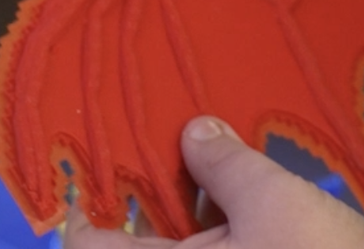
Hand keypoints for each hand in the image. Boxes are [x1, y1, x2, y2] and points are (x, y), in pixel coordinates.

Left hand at [61, 117, 363, 248]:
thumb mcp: (274, 201)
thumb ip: (228, 164)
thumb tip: (196, 132)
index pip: (88, 239)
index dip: (89, 193)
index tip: (101, 146)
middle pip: (132, 236)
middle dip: (148, 180)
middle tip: (163, 127)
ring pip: (174, 242)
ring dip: (184, 198)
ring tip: (204, 146)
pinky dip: (212, 222)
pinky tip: (233, 185)